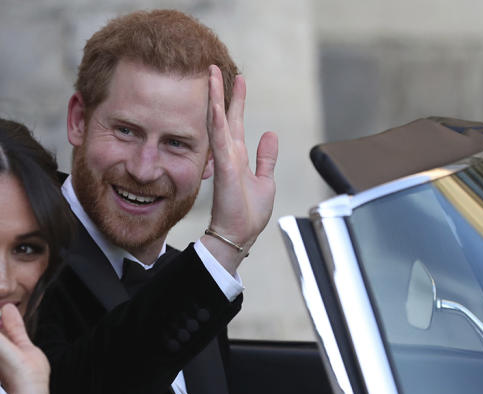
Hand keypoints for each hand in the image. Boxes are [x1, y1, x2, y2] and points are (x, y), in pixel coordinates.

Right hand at [205, 64, 277, 271]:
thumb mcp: (265, 180)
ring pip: (218, 122)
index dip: (237, 100)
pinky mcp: (225, 168)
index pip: (235, 122)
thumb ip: (266, 158)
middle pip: (224, 115)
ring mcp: (225, 160)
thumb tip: (270, 134)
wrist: (238, 235)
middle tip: (215, 68)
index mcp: (238, 157)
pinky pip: (220, 140)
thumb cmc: (249, 214)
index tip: (237, 79)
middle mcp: (229, 154)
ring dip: (215, 98)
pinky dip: (217, 121)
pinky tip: (215, 104)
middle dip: (221, 91)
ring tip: (212, 76)